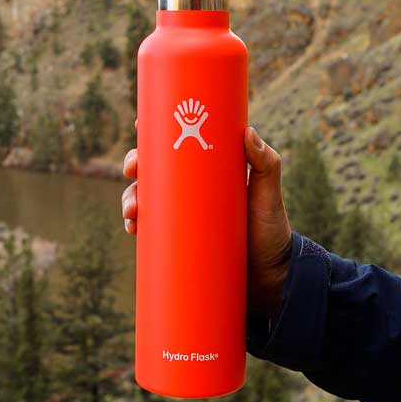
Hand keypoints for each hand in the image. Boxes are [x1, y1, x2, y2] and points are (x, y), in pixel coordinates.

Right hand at [122, 125, 291, 319]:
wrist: (269, 276)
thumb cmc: (270, 227)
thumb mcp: (268, 192)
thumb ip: (265, 163)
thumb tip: (247, 132)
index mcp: (207, 169)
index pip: (177, 144)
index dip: (154, 133)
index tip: (140, 125)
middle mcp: (189, 188)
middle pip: (153, 168)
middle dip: (135, 163)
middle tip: (132, 168)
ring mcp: (181, 214)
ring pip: (145, 197)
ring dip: (130, 197)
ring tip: (132, 209)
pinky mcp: (177, 238)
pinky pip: (149, 228)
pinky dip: (135, 225)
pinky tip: (133, 227)